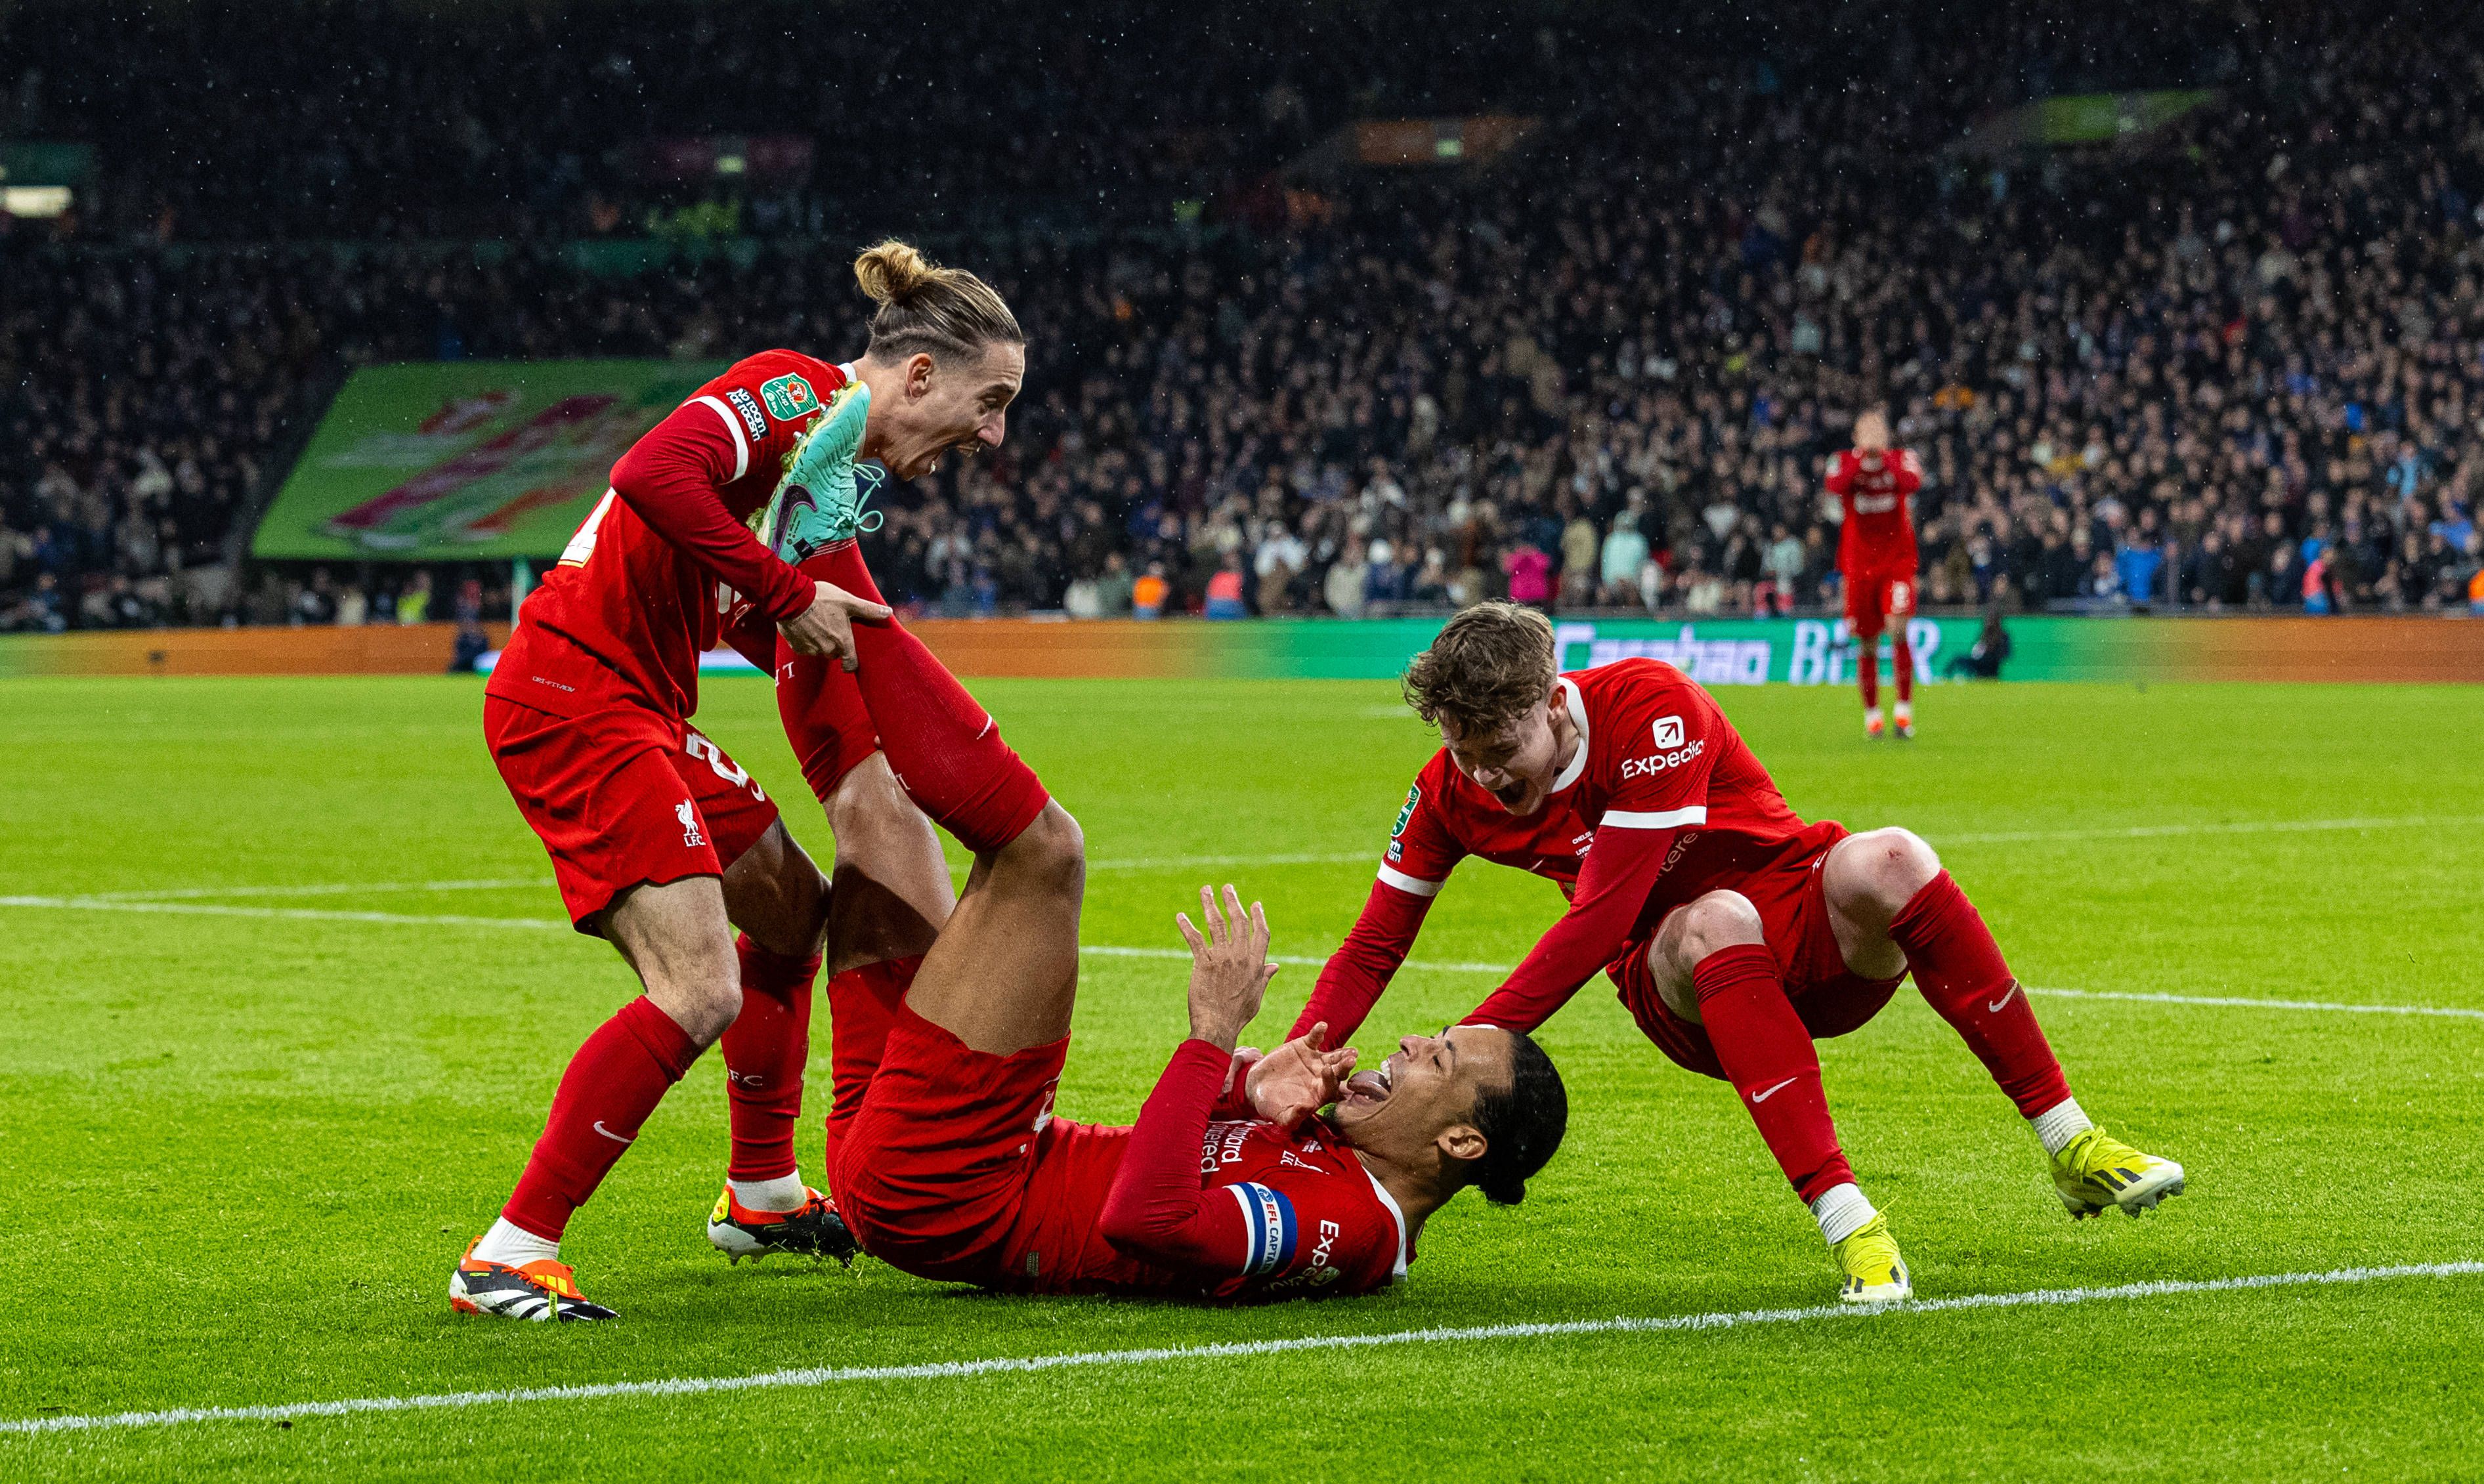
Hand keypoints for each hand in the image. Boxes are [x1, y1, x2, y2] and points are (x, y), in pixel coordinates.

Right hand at [779, 581, 891, 670]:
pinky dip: (806, 639)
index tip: (851, 658)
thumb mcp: (848, 601)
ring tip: (817, 622)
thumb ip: (868, 610)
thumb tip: (888, 612)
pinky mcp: (796, 647)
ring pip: (819, 650)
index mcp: (842, 641)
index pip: (850, 664)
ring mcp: (810, 650)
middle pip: (834, 653)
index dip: (851, 663)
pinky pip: (805, 647)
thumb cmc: (822, 599)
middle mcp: (827, 649)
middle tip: (833, 627)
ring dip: (820, 640)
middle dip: (835, 644)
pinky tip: (805, 625)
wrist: (791, 598)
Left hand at [1176, 884, 1278, 1050]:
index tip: (1255, 904)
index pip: (1261, 934)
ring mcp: (1222, 959)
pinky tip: (1181, 916)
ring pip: (1216, 924)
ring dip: (1210, 905)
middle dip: (1232, 902)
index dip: (1258, 917)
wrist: (1217, 1026)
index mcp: (1255, 964)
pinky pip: (1195, 940)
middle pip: (1238, 922)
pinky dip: (1187, 927)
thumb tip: (1275, 966)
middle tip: (1227, 888)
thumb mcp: (1256, 996)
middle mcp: (1240, 957)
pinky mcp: (1203, 964)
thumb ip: (1264, 977)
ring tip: (1205, 890)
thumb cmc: (1237, 1015)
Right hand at [1246, 1022, 1357, 1131]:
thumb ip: (1295, 1117)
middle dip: (1345, 1066)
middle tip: (1351, 1059)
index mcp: (1319, 1094)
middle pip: (1338, 1071)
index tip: (1328, 1072)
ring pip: (1332, 1056)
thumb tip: (1306, 1108)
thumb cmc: (1271, 1105)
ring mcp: (1315, 1061)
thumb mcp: (1281, 1116)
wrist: (1256, 1086)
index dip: (1332, 1080)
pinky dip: (1318, 1032)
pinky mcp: (1304, 1047)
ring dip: (1341, 1053)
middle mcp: (1321, 1077)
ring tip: (1350, 1050)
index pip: (1331, 1087)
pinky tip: (1322, 1026)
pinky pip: (1314, 1038)